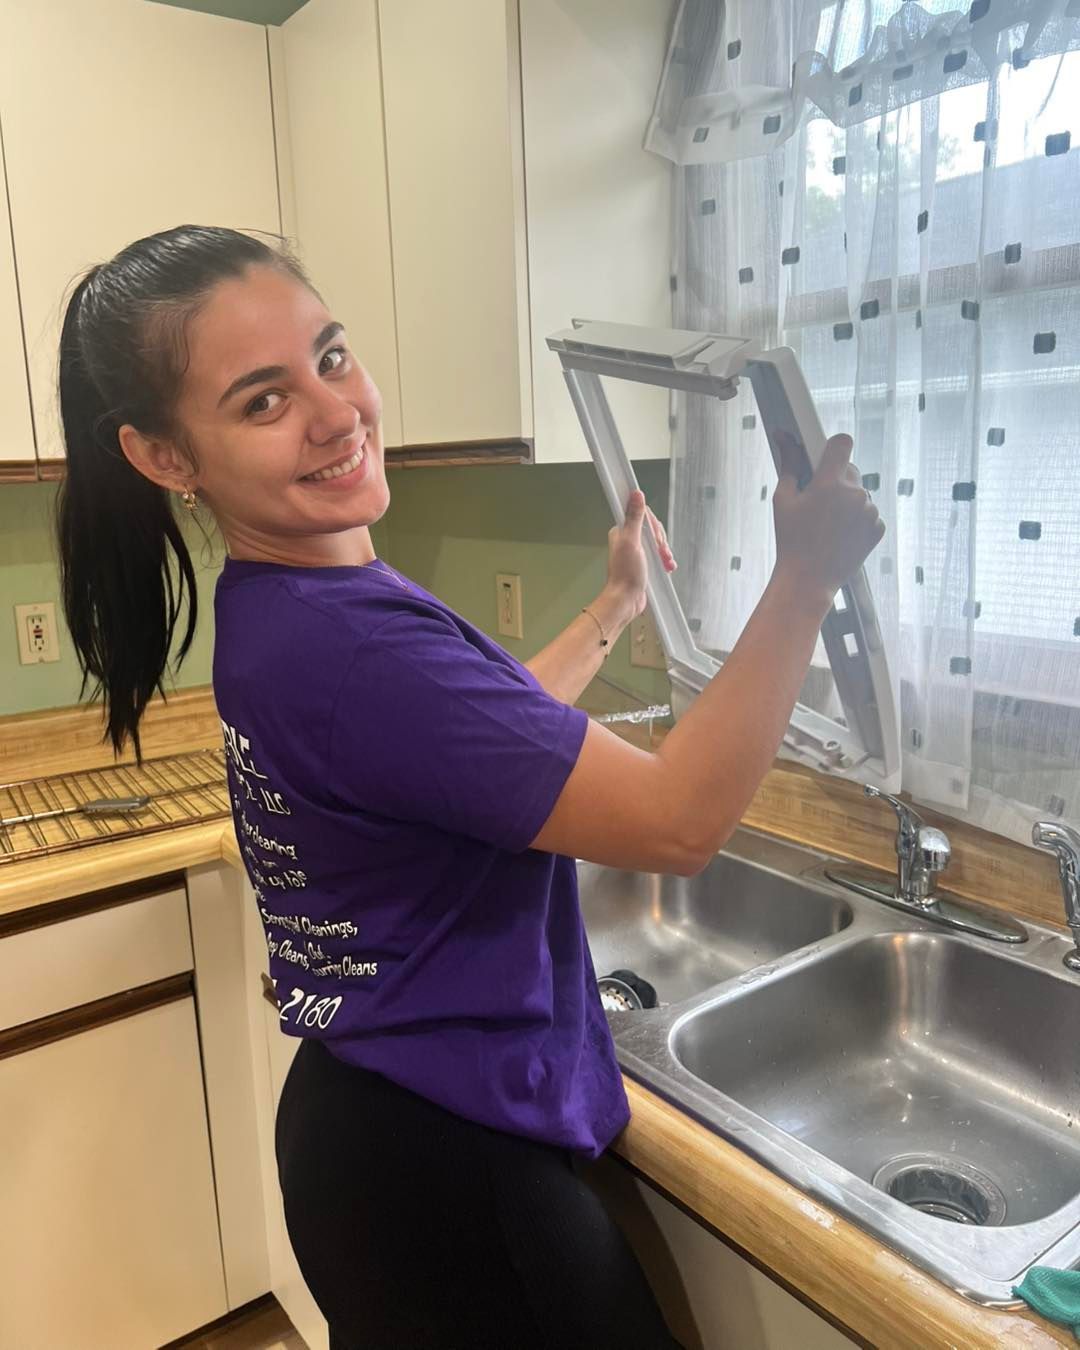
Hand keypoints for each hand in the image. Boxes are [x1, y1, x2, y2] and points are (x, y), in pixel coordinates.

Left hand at [601, 490, 674, 625]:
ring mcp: (637, 551)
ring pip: (657, 542)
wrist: (626, 600)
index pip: (643, 515)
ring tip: (665, 562)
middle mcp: (628, 539)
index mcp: (622, 531)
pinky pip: (658, 555)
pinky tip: (667, 566)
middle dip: (661, 541)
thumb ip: (634, 517)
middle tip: (660, 552)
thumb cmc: (626, 574)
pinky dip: (665, 560)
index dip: (653, 526)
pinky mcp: (644, 562)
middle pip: (652, 529)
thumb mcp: (632, 541)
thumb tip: (636, 494)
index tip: (655, 537)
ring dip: (664, 551)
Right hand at [772, 433, 884, 607]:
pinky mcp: (878, 528)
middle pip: (850, 469)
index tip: (825, 456)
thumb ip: (790, 464)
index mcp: (829, 483)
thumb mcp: (784, 499)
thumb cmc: (791, 541)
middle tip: (818, 499)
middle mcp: (854, 494)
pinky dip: (857, 518)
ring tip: (828, 523)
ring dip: (847, 500)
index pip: (842, 443)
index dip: (832, 447)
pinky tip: (839, 533)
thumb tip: (785, 438)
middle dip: (835, 478)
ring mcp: (869, 512)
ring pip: (860, 492)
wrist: (808, 580)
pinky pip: (869, 512)